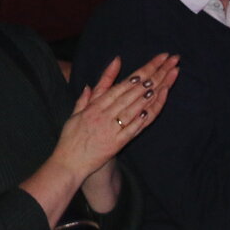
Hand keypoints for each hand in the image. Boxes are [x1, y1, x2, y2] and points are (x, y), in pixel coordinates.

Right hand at [52, 53, 178, 180]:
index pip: (118, 88)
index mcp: (94, 107)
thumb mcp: (75, 114)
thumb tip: (89, 85)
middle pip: (128, 95)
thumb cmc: (71, 138)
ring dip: (145, 98)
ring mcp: (110, 129)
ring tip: (160, 85)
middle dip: (146, 81)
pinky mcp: (115, 144)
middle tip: (161, 69)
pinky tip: (148, 112)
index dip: (134, 77)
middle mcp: (103, 115)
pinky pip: (129, 131)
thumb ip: (84, 98)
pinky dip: (139, 121)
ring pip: (131, 110)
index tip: (147, 67)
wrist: (68, 162)